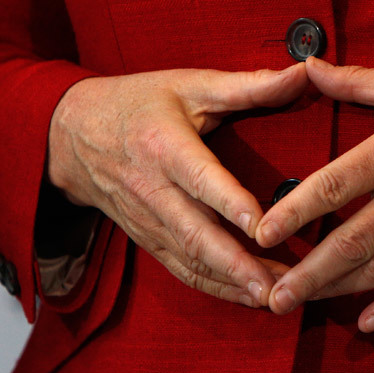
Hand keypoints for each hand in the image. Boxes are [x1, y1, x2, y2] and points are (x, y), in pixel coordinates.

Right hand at [48, 63, 307, 306]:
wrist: (71, 134)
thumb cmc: (136, 104)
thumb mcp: (188, 85)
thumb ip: (247, 86)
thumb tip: (302, 73)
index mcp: (164, 146)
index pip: (200, 179)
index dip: (230, 204)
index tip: (262, 226)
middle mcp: (153, 189)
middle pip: (194, 233)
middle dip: (236, 264)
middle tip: (275, 286)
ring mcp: (147, 220)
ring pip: (190, 260)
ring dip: (231, 283)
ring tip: (273, 298)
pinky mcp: (147, 238)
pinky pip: (181, 270)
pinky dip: (214, 287)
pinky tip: (247, 297)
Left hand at [256, 57, 373, 330]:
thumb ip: (359, 81)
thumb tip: (311, 66)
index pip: (333, 186)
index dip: (294, 212)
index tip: (262, 234)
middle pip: (350, 242)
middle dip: (307, 273)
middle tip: (272, 296)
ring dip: (338, 291)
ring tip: (303, 305)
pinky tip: (367, 322)